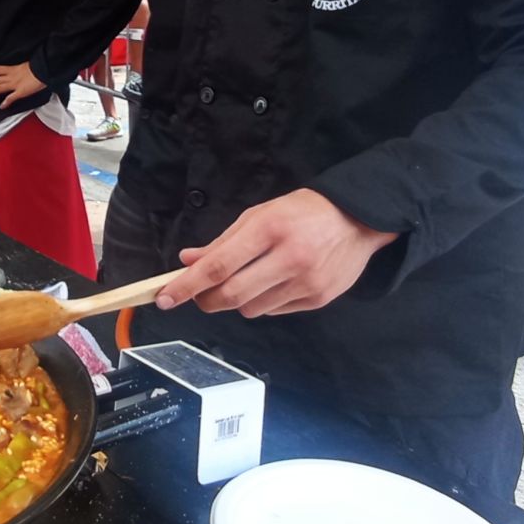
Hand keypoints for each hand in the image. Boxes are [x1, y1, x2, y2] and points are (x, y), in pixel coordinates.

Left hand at [0, 61, 44, 108]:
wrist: (44, 70)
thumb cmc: (38, 67)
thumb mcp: (26, 66)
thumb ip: (19, 70)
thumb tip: (18, 72)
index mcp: (12, 69)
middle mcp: (11, 77)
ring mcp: (15, 85)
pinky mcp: (21, 92)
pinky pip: (11, 98)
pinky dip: (5, 103)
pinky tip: (1, 107)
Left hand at [156, 189, 395, 318]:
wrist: (358, 219)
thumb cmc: (302, 212)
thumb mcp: (259, 215)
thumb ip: (222, 241)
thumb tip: (187, 260)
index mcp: (268, 229)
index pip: (218, 266)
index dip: (187, 285)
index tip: (165, 297)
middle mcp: (288, 258)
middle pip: (231, 295)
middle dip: (206, 300)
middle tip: (197, 296)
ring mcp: (306, 282)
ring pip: (251, 309)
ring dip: (237, 300)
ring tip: (246, 279)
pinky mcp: (319, 299)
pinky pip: (275, 311)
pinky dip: (263, 302)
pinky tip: (273, 283)